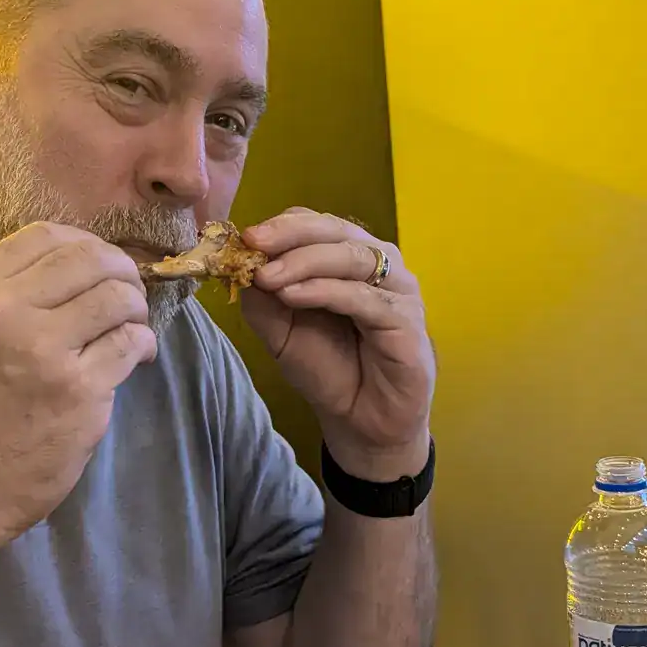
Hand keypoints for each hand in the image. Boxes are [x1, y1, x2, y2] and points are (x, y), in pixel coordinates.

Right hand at [0, 222, 157, 554]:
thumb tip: (77, 267)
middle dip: (121, 271)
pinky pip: (130, 343)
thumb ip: (6, 296)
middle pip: (90, 259)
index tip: (100, 265)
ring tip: (133, 327)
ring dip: (137, 308)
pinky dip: (142, 344)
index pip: (45, 236)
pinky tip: (136, 356)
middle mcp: (6, 311)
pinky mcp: (79, 391)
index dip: (86, 244)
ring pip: (118, 298)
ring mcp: (45, 350)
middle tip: (129, 294)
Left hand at [239, 209, 435, 479]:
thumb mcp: (281, 333)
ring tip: (267, 277)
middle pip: (335, 231)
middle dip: (290, 236)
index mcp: (349, 257)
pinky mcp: (406, 322)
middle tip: (253, 244)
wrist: (361, 422)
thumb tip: (240, 264)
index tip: (245, 238)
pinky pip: (365, 298)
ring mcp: (398, 290)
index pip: (316, 224)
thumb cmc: (328, 370)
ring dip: (304, 262)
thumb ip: (263, 299)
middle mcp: (380, 264)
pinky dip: (326, 292)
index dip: (281, 226)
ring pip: (352, 257)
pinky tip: (292, 296)